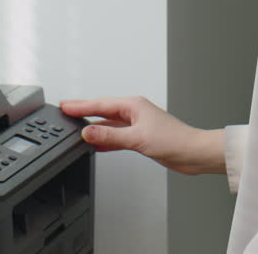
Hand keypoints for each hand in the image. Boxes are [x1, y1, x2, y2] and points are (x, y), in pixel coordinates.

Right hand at [59, 96, 225, 175]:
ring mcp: (137, 125)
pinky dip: (105, 139)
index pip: (100, 104)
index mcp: (133, 105)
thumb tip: (88, 132)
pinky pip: (116, 136)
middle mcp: (134, 113)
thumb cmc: (174, 140)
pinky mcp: (140, 138)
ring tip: (76, 127)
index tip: (65, 105)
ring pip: (109, 124)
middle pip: (103, 111)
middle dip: (84, 112)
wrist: (193, 153)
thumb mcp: (137, 138)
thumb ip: (110, 136)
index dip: (81, 106)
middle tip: (65, 110)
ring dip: (93, 127)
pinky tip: (96, 144)